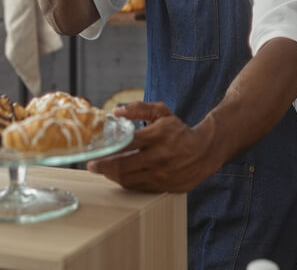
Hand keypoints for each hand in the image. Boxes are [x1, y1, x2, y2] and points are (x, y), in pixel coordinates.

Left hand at [87, 102, 218, 192]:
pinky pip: (138, 188)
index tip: (95, 151)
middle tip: (92, 165)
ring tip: (104, 170)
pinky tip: (119, 176)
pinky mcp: (163, 187)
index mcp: (157, 136)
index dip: (107, 149)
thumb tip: (116, 111)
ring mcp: (161, 175)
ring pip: (128, 179)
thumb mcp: (162, 112)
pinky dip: (125, 182)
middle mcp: (158, 157)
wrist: (204, 152)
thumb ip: (138, 108)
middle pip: (123, 166)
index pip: (126, 144)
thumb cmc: (179, 130)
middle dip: (103, 166)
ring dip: (112, 175)